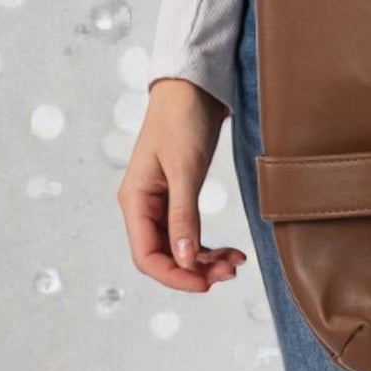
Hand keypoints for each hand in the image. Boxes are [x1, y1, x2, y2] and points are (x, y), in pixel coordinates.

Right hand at [118, 79, 248, 293]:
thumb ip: (183, 216)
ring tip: (235, 262)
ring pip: (178, 248)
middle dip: (195, 270)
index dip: (175, 276)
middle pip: (164, 256)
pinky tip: (229, 249)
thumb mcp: (185, 168)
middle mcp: (143, 206)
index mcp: (135, 200)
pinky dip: (208, 244)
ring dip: (204, 260)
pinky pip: (188, 232)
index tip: (206, 284)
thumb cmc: (182, 118)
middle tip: (231, 272)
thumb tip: (184, 260)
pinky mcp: (179, 195)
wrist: (193, 86)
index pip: (146, 256)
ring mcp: (160, 203)